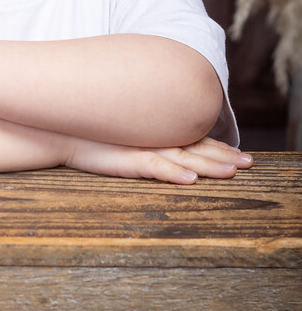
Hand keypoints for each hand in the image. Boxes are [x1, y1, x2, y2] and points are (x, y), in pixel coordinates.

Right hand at [66, 135, 252, 184]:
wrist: (60, 129)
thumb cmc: (89, 132)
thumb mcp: (119, 133)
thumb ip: (137, 134)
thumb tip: (149, 138)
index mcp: (154, 134)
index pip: (191, 140)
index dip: (216, 147)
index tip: (239, 154)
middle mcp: (152, 138)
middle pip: (195, 148)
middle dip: (223, 156)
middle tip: (249, 163)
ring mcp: (141, 148)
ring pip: (183, 158)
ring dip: (209, 165)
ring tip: (232, 172)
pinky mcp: (126, 159)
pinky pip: (154, 166)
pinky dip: (172, 173)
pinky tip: (189, 181)